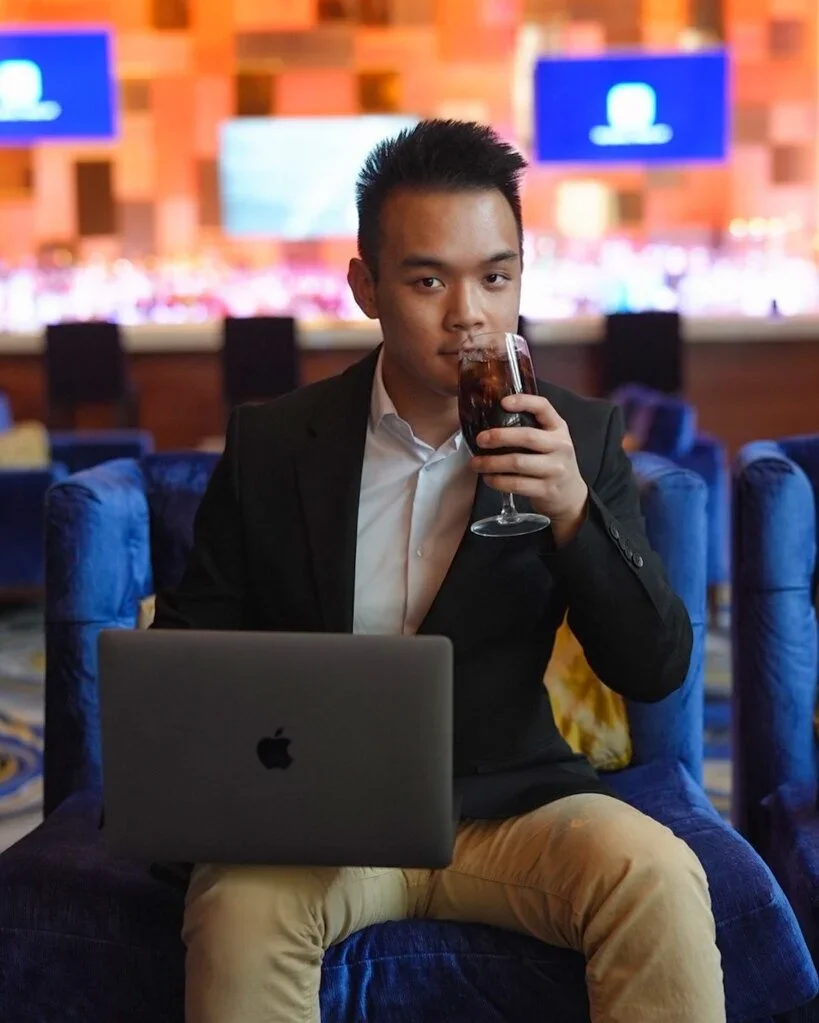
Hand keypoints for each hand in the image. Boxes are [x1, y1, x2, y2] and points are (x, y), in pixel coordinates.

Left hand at [471, 393, 588, 545]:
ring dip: (491, 463)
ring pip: (518, 463)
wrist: (571, 494)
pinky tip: (488, 478)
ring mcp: (555, 469)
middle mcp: (560, 446)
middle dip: (499, 437)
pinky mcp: (546, 489)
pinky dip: (498, 481)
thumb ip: (531, 428)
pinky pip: (517, 484)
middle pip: (527, 437)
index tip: (502, 402)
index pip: (543, 407)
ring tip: (476, 463)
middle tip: (480, 440)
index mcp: (558, 428)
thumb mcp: (550, 440)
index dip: (523, 402)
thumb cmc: (552, 462)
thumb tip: (490, 421)